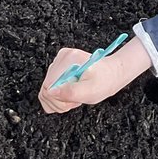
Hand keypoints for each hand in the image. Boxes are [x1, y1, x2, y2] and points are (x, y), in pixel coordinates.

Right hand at [37, 37, 152, 113]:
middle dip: (59, 101)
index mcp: (69, 59)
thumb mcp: (91, 91)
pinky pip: (49, 88)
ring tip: (75, 96)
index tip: (71, 101)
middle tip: (75, 100)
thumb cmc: (105, 81)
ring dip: (60, 100)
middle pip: (45, 89)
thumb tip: (51, 92)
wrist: (112, 73)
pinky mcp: (59, 68)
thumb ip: (70, 92)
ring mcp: (59, 62)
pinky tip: (70, 94)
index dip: (57, 100)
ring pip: (46, 91)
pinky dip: (58, 96)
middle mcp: (62, 57)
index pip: (48, 86)